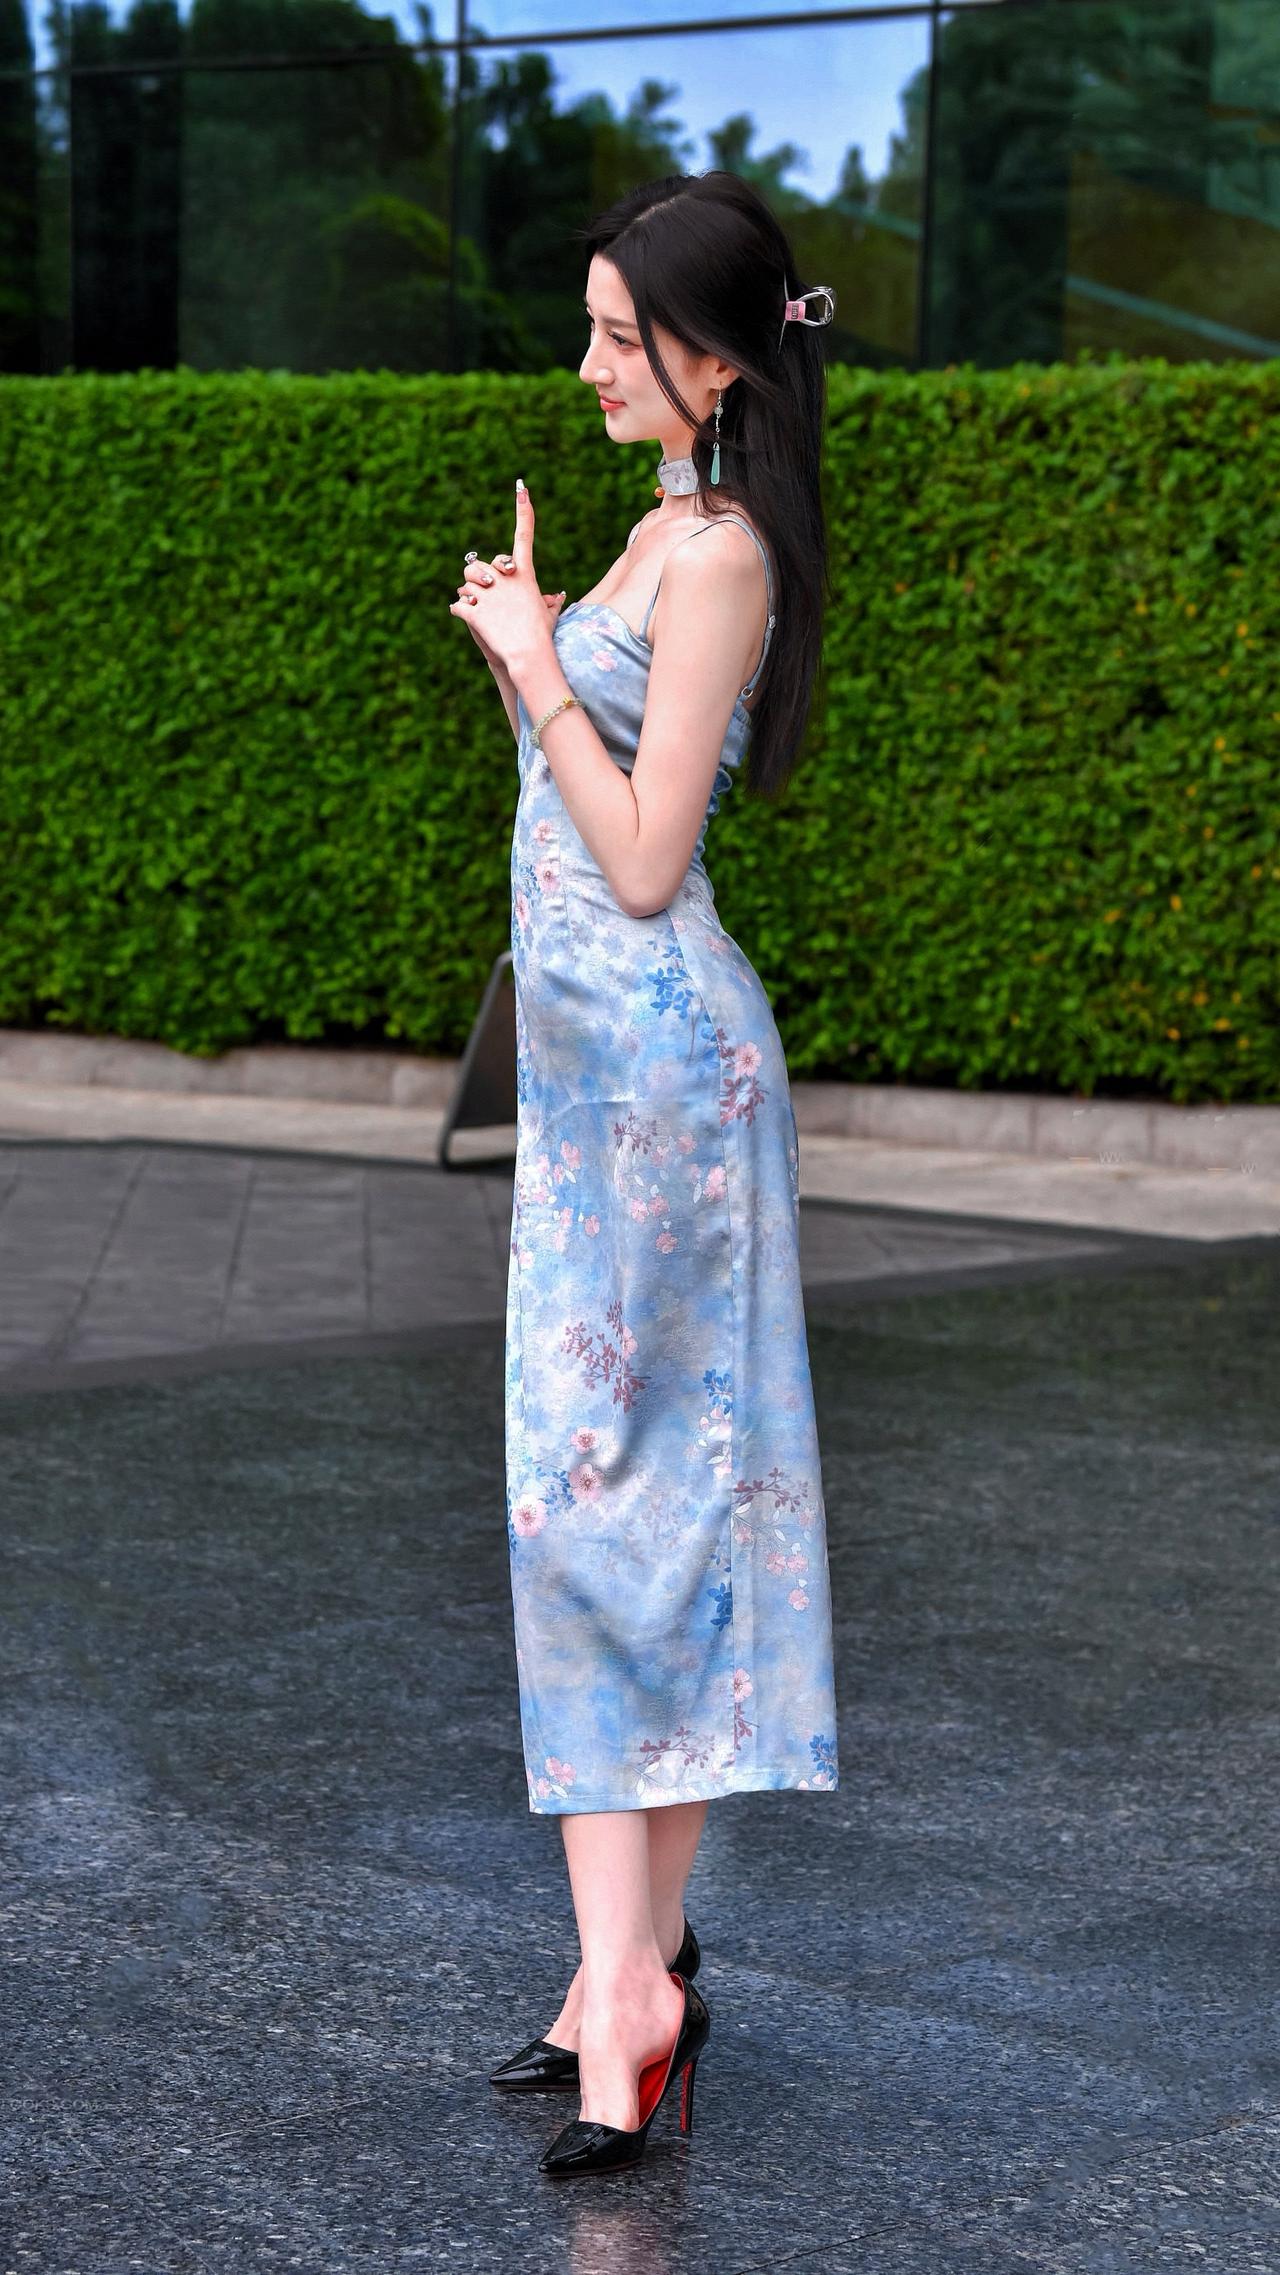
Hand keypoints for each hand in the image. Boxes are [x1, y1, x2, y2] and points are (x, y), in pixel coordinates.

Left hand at [449, 481, 558, 675]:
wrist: (528, 655)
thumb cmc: (542, 637)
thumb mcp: (549, 617)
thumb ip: (550, 604)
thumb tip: (558, 597)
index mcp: (524, 575)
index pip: (525, 537)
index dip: (524, 512)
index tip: (522, 490)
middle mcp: (505, 579)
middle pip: (479, 564)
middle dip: (476, 576)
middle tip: (482, 591)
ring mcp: (488, 593)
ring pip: (466, 582)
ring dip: (468, 593)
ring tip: (478, 609)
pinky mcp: (474, 609)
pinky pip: (458, 604)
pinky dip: (459, 610)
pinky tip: (464, 617)